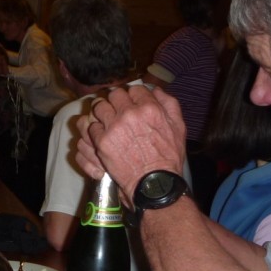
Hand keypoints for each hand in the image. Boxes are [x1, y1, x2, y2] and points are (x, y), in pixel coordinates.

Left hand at [75, 85, 185, 203]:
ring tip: (106, 119)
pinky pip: (91, 125)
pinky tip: (101, 134)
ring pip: (99, 106)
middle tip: (116, 109)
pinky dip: (95, 128)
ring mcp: (113, 127)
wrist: (153, 182)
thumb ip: (169, 104)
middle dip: (116, 100)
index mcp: (149, 108)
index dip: (132, 95)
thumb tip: (154, 90)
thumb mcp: (178, 127)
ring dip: (102, 111)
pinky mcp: (101, 141)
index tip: (131, 101)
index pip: (134, 89)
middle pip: (114, 94)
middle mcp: (130, 114)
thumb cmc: (168, 156)